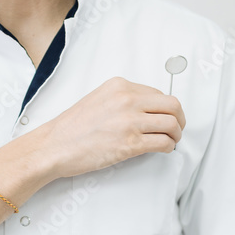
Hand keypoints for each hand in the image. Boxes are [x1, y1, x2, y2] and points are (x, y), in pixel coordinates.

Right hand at [40, 76, 184, 179]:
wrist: (55, 145)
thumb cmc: (72, 127)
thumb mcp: (99, 99)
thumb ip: (123, 99)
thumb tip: (147, 108)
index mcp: (119, 86)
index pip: (158, 92)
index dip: (166, 107)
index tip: (166, 116)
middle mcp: (127, 100)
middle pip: (172, 105)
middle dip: (179, 118)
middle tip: (177, 128)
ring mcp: (129, 121)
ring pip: (172, 124)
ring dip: (176, 135)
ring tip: (171, 140)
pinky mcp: (130, 143)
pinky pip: (163, 143)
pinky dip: (169, 147)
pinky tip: (163, 149)